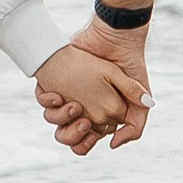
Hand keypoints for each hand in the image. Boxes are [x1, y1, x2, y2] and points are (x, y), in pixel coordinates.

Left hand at [35, 34, 150, 155]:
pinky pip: (44, 101)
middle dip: (71, 133)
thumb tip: (114, 145)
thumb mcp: (138, 97)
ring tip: (73, 106)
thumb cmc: (128, 64)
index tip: (90, 127)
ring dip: (59, 117)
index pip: (87, 140)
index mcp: (101, 114)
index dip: (86, 140)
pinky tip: (58, 95)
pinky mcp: (56, 83)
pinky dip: (48, 101)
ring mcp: (68, 96)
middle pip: (67, 135)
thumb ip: (135, 124)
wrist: (113, 37)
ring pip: (54, 121)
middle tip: (83, 120)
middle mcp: (83, 107)